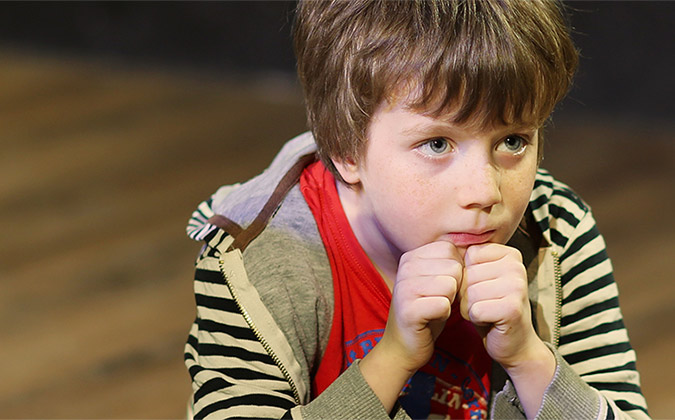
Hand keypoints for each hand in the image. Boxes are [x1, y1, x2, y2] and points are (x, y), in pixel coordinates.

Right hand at [381, 240, 463, 373]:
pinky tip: (432, 318)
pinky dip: (444, 314)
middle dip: (455, 287)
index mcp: (411, 256)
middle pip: (454, 267)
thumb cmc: (427, 310)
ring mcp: (404, 287)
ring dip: (450, 301)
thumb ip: (450, 262)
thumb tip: (476, 248)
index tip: (443, 286)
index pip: (451, 250)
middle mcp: (405, 267)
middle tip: (439, 299)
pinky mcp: (408, 309)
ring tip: (435, 307)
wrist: (405, 344)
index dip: (456, 271)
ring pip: (451, 285)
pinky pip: (444, 305)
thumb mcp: (437, 279)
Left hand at [459, 243, 537, 366]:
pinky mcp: (512, 308)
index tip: (482, 286)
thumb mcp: (478, 278)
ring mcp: (517, 287)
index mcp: (509, 254)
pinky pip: (475, 310)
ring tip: (488, 311)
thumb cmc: (491, 306)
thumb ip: (467, 261)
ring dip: (471, 307)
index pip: (468, 255)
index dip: (466, 275)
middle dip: (467, 294)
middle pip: (467, 275)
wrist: (514, 341)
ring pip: (469, 293)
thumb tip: (442, 248)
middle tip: (486, 303)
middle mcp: (516, 266)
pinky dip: (476, 319)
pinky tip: (490, 321)